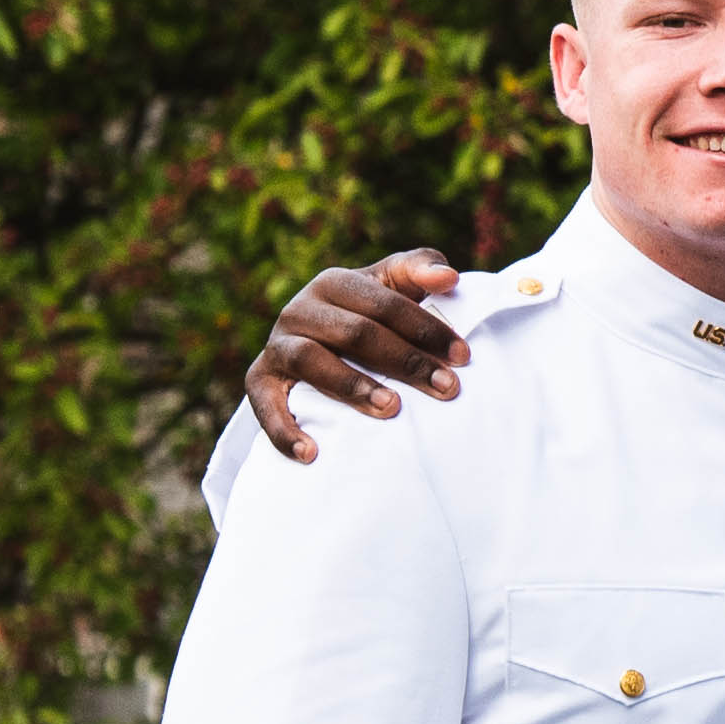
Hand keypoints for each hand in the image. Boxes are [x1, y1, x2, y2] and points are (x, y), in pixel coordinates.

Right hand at [245, 252, 472, 460]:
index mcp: (336, 282)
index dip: (427, 329)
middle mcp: (300, 309)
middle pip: (356, 333)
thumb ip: (421, 270)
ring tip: (392, 408)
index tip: (464, 358)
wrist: (318, 340)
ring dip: (351, 386)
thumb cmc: (372, 312)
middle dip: (405, 362)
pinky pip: (264, 402)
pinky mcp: (260, 378)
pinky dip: (284, 429)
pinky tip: (312, 453)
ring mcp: (278, 344)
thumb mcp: (395, 285)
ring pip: (311, 359)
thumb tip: (448, 277)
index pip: (386, 304)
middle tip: (447, 389)